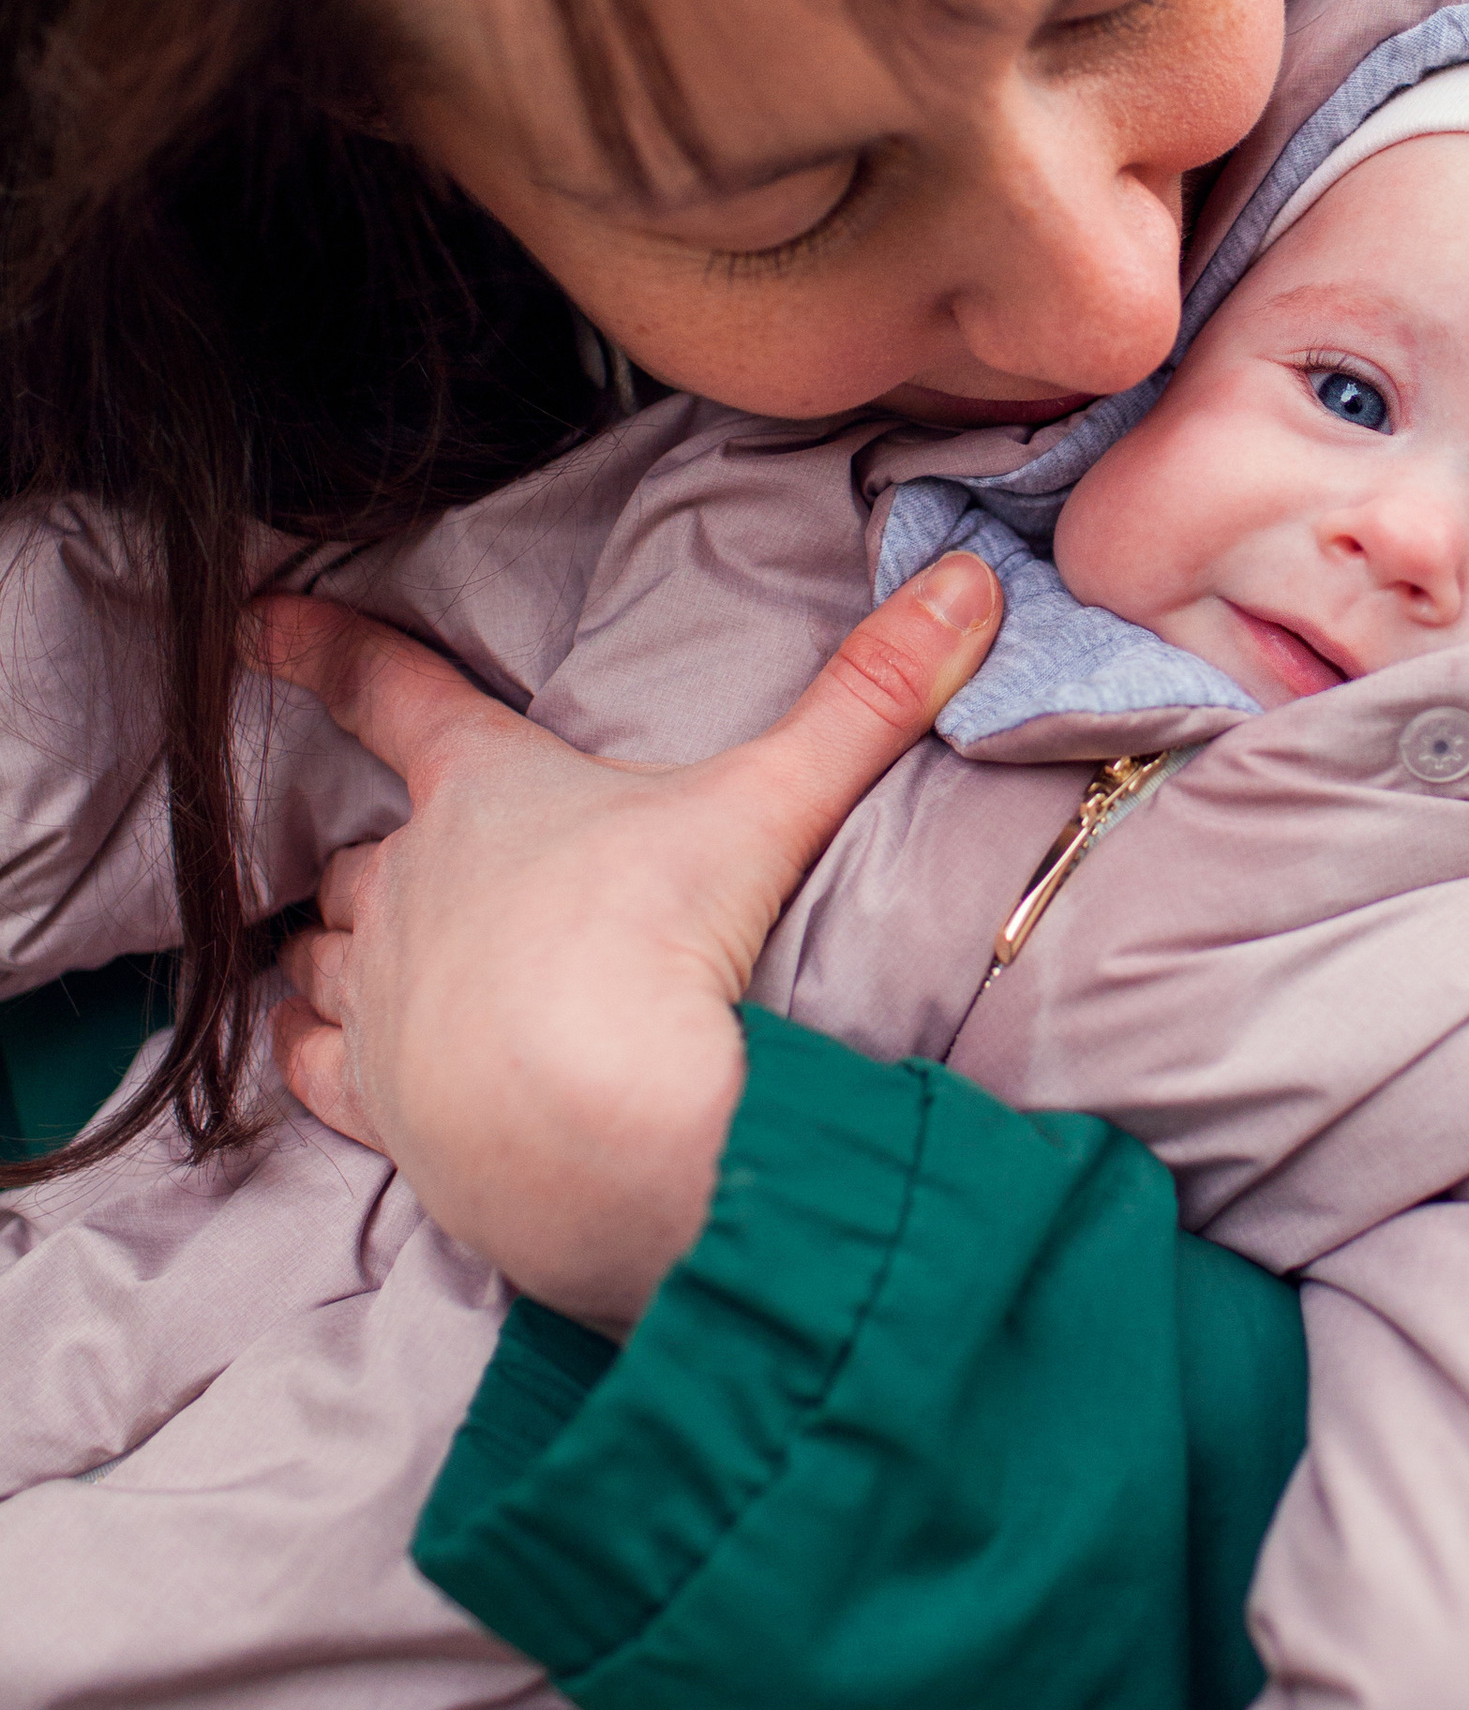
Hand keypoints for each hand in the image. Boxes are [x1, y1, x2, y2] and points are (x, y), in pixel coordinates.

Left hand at [259, 554, 1000, 1325]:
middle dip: (378, 853)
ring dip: (338, 951)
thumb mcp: (771, 803)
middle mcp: (408, 888)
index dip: (324, 645)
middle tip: (420, 863)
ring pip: (321, 955)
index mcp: (484, 793)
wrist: (604, 1127)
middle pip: (360, 852)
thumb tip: (972, 581)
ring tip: (363, 957)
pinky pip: (312, 1066)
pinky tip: (321, 1053)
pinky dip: (314, 1052)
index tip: (257, 621)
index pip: (388, 690)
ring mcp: (381, 1001)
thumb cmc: (663, 945)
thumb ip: (868, 697)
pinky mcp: (380, 1106)